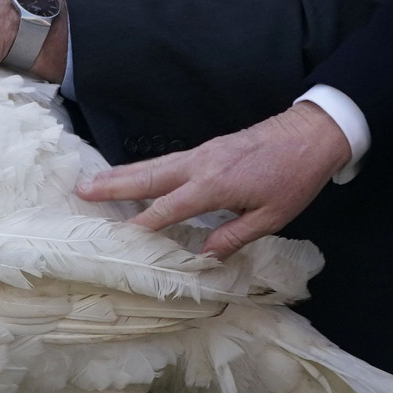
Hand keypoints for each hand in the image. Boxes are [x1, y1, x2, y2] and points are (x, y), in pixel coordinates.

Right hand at [77, 101, 350, 256]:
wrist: (311, 134)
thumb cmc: (294, 178)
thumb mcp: (271, 217)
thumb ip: (234, 237)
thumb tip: (202, 257)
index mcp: (215, 185)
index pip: (169, 208)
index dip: (143, 225)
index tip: (116, 237)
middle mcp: (201, 165)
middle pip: (149, 177)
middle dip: (114, 185)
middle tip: (80, 190)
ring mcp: (202, 153)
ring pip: (154, 165)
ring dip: (121, 174)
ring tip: (92, 181)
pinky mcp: (208, 149)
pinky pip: (167, 161)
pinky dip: (144, 169)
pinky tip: (134, 176)